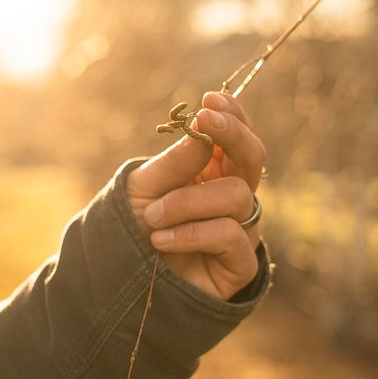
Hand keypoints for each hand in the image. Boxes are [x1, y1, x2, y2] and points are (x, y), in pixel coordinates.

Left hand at [126, 92, 265, 299]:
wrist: (123, 278)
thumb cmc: (135, 227)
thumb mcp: (145, 187)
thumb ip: (175, 163)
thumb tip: (203, 129)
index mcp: (212, 173)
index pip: (236, 138)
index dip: (232, 116)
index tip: (210, 100)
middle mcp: (231, 198)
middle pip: (253, 158)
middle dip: (232, 134)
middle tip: (205, 120)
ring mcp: (239, 230)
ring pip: (236, 195)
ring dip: (187, 201)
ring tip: (151, 217)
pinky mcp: (239, 264)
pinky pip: (231, 235)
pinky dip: (192, 233)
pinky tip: (161, 240)